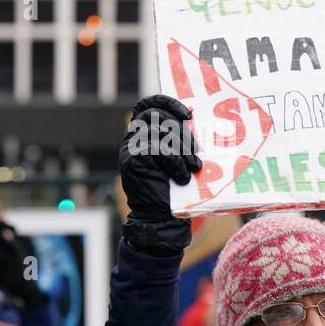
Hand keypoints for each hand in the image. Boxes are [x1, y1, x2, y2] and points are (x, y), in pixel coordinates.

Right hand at [118, 95, 201, 255]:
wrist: (159, 223)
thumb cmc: (173, 193)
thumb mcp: (177, 161)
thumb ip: (178, 141)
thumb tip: (192, 118)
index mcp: (142, 137)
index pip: (147, 106)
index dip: (167, 103)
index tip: (187, 114)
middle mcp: (132, 141)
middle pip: (157, 116)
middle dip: (181, 132)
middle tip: (194, 153)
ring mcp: (130, 150)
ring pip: (161, 132)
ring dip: (183, 150)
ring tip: (192, 168)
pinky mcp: (133, 161)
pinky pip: (161, 150)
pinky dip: (177, 163)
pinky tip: (181, 178)